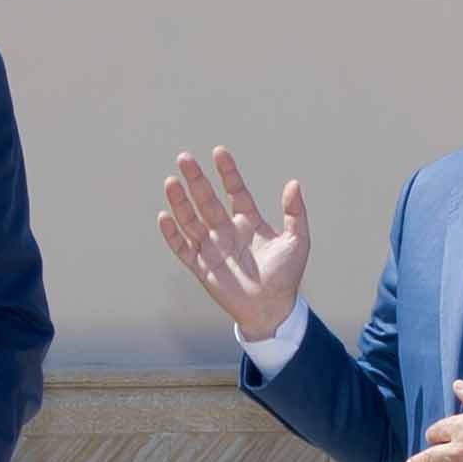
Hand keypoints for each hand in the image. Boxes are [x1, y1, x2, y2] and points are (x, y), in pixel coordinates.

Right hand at [158, 147, 313, 339]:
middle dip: (196, 180)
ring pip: (191, 220)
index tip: (218, 152)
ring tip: (171, 182)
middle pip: (207, 200)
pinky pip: (183, 247)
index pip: (234, 191)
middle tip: (184, 158)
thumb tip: (293, 183)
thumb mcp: (297, 241)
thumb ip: (295, 213)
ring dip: (180, 202)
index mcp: (248, 222)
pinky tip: (165, 216)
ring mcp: (212, 248)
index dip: (227, 172)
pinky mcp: (201, 267)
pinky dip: (172, 234)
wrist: (272, 309)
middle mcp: (227, 231)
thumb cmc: (286, 276)